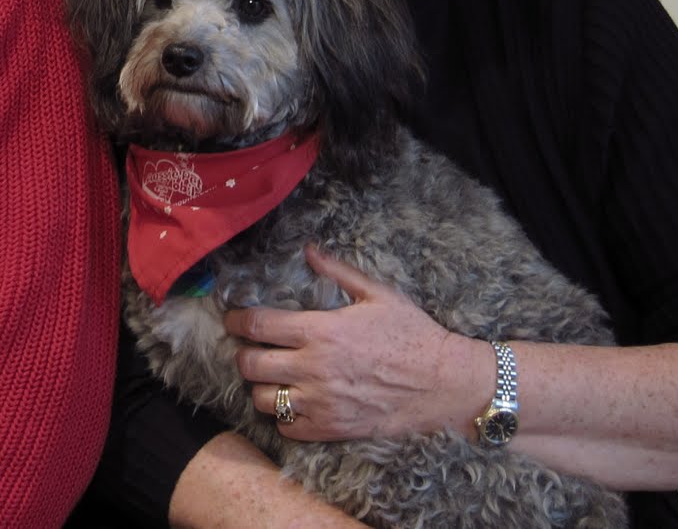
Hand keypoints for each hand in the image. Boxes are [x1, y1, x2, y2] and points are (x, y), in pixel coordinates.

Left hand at [225, 244, 491, 440]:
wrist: (445, 383)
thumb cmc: (413, 334)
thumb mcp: (377, 294)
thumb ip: (337, 272)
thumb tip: (308, 251)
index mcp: (321, 331)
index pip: (258, 325)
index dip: (236, 321)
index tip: (232, 320)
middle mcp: (314, 368)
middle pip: (251, 365)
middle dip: (243, 354)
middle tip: (250, 349)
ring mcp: (322, 402)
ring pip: (263, 399)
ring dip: (260, 386)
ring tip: (271, 377)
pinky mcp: (332, 428)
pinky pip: (287, 427)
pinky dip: (283, 416)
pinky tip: (293, 402)